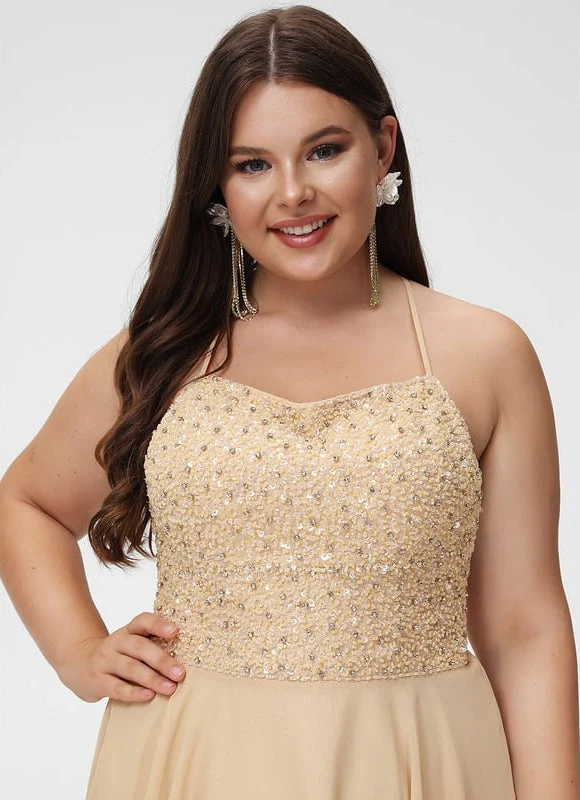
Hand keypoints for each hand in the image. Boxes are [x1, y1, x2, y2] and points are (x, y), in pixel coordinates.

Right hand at [57, 612, 185, 702]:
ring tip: (170, 688)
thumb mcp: (131, 645)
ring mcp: (105, 661)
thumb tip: (184, 662)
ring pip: (130, 668)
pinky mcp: (97, 681)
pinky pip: (116, 687)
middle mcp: (116, 642)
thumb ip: (152, 648)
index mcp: (128, 631)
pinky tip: (149, 696)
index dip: (158, 624)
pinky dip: (134, 692)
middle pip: (139, 647)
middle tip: (180, 673)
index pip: (143, 621)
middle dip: (161, 660)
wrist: (79, 663)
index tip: (175, 631)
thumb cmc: (119, 655)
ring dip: (152, 678)